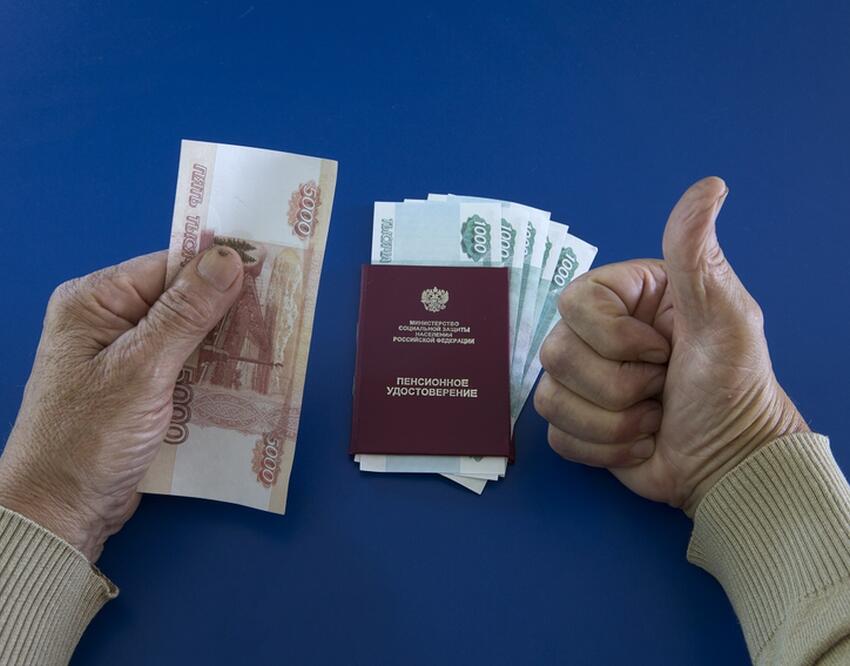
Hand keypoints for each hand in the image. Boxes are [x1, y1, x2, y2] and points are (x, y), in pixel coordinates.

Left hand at [0, 248, 243, 559]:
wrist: (62, 511)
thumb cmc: (88, 439)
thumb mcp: (141, 369)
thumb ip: (185, 314)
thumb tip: (227, 258)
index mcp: (96, 301)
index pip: (170, 267)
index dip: (220, 268)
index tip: (271, 271)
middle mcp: (110, 321)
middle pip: (184, 299)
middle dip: (229, 308)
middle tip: (280, 311)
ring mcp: (127, 356)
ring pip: (192, 334)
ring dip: (228, 342)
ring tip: (272, 343)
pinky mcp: (144, 388)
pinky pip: (189, 366)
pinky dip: (216, 370)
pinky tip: (248, 375)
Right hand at [534, 177, 807, 514]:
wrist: (731, 463)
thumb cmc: (734, 387)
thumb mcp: (726, 316)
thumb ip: (698, 253)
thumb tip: (710, 185)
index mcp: (625, 299)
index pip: (573, 302)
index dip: (613, 336)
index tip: (663, 350)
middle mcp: (596, 334)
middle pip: (555, 353)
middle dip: (619, 386)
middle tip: (663, 387)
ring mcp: (581, 381)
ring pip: (550, 398)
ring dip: (614, 423)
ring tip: (654, 417)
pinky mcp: (575, 424)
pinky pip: (556, 436)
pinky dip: (604, 449)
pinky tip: (639, 443)